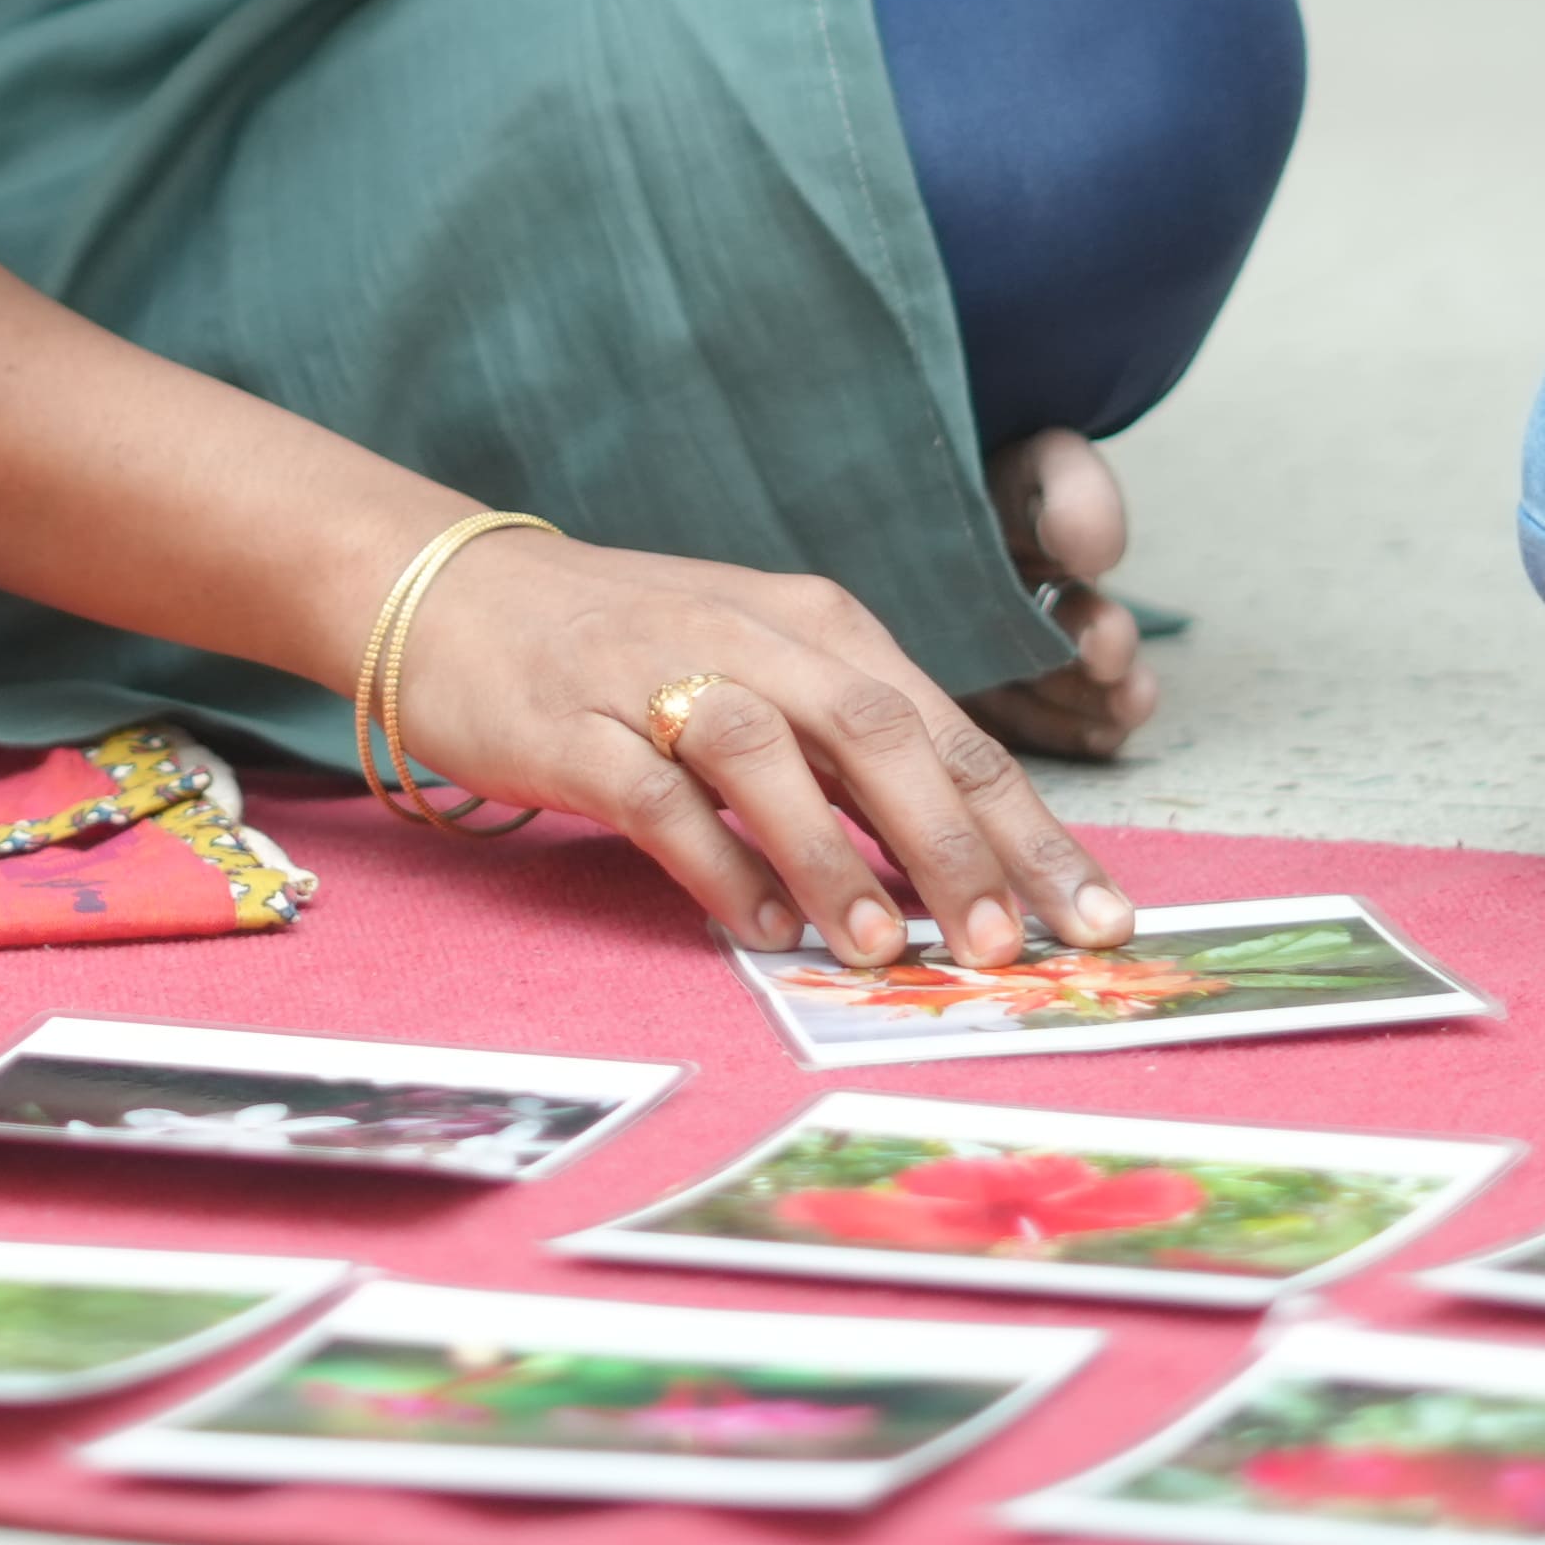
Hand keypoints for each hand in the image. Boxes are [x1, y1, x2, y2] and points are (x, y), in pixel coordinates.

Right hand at [380, 530, 1135, 971]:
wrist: (449, 591)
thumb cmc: (625, 643)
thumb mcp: (758, 669)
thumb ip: (847, 752)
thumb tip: (956, 867)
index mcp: (814, 622)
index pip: (944, 729)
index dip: (1025, 825)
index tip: (1095, 915)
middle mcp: (747, 636)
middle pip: (878, 732)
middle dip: (956, 843)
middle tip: (1006, 945)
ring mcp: (654, 675)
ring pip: (770, 756)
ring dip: (836, 857)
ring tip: (887, 952)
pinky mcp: (570, 725)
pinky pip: (655, 796)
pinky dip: (713, 862)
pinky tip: (756, 928)